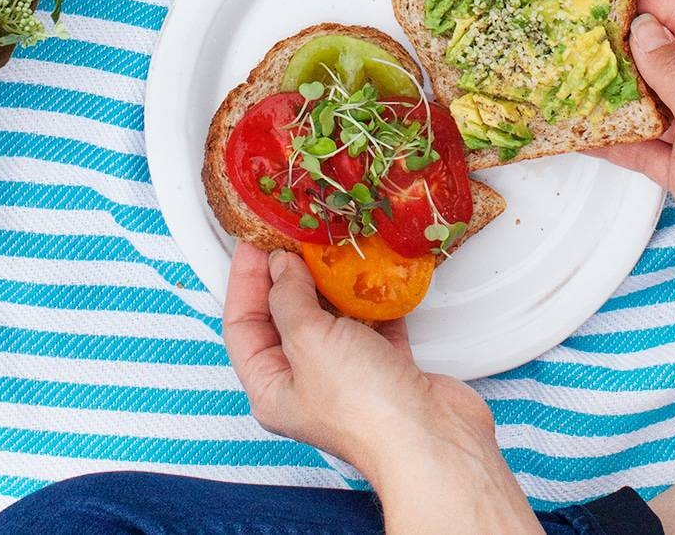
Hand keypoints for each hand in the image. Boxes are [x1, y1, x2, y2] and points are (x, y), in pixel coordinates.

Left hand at [223, 242, 495, 484]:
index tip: (254, 241)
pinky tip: (376, 274)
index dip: (245, 280)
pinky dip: (373, 299)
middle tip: (295, 235)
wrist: (432, 439)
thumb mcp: (310, 341)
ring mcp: (347, 375)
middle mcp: (306, 383)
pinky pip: (372, 323)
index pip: (243, 325)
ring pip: (331, 318)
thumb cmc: (364, 406)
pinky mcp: (386, 368)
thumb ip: (289, 298)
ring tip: (334, 246)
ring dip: (333, 283)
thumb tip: (280, 267)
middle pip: (285, 318)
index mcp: (272, 387)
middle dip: (289, 275)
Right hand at [601, 0, 674, 309]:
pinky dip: (619, 138)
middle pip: (669, 56)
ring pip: (654, 100)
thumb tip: (644, 28)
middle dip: (627, 43)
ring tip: (572, 71)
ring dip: (618, 91)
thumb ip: (674, 73)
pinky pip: (648, 143)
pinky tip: (585, 130)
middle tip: (578, 25)